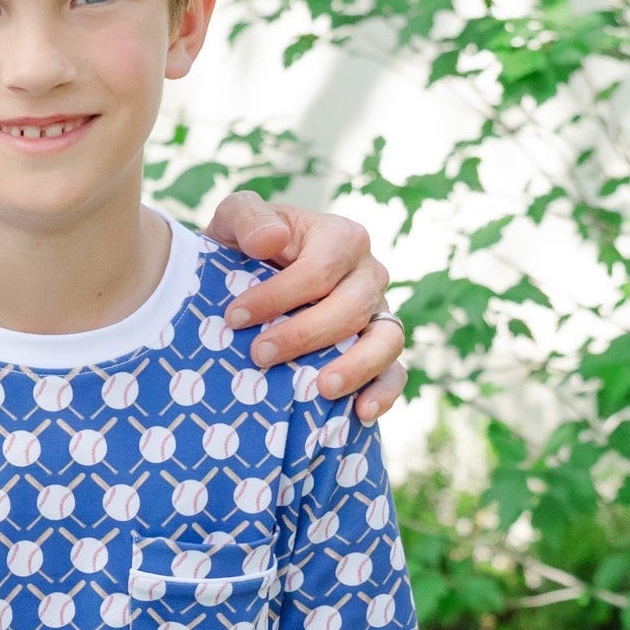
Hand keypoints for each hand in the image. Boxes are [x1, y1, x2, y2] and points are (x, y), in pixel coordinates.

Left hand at [202, 193, 404, 420]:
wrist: (246, 279)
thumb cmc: (244, 248)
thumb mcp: (235, 220)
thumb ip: (247, 217)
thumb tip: (272, 240)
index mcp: (340, 237)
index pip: (318, 270)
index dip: (277, 296)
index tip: (234, 318)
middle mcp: (368, 274)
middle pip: (350, 308)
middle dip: (303, 335)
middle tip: (258, 356)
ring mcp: (379, 313)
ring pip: (385, 340)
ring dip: (356, 367)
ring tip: (321, 388)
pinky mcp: (380, 348)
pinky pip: (395, 372)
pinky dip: (383, 392)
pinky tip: (360, 412)